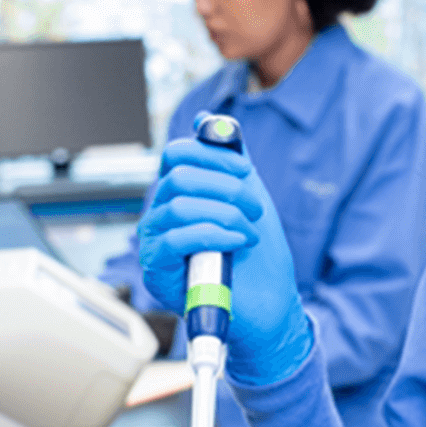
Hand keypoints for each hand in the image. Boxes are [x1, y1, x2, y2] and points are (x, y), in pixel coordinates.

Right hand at [137, 137, 314, 385]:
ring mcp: (155, 244)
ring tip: (250, 231)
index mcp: (178, 195)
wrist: (270, 306)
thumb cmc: (257, 256)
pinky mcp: (158, 272)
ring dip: (226, 213)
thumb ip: (229, 159)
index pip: (176, 154)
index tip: (245, 171)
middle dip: (227, 188)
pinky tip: (238, 242)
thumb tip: (206, 120)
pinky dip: (215, 234)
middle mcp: (160, 216)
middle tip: (255, 209)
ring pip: (179, 205)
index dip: (212, 154)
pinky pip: (176, 238)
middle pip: (178, 176)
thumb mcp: (248, 196)